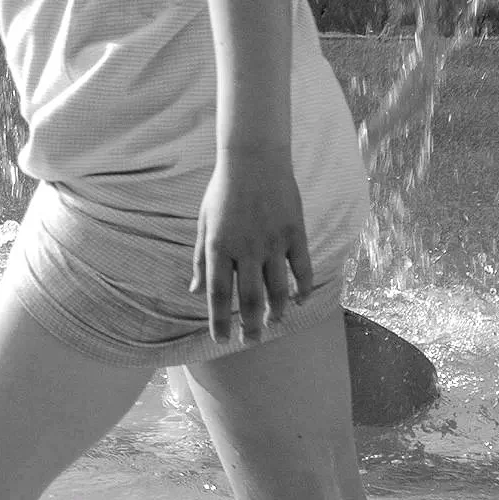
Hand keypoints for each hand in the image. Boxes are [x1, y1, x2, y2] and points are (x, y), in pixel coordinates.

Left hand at [192, 149, 313, 344]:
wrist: (254, 158)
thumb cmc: (223, 191)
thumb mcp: (204, 222)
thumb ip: (201, 258)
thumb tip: (196, 291)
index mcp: (219, 246)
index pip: (219, 294)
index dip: (219, 321)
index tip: (221, 340)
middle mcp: (247, 249)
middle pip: (250, 299)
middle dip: (250, 325)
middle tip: (250, 341)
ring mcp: (274, 242)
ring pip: (278, 290)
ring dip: (275, 312)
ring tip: (272, 324)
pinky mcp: (295, 234)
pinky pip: (302, 270)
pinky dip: (302, 289)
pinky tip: (298, 302)